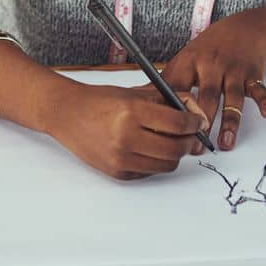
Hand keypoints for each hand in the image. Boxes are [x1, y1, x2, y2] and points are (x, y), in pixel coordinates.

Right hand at [48, 80, 208, 180]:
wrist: (67, 114)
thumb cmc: (99, 100)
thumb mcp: (134, 92)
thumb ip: (165, 100)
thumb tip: (193, 111)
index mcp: (132, 112)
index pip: (177, 123)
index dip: (194, 123)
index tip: (198, 122)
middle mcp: (127, 137)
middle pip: (176, 148)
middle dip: (189, 141)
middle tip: (191, 134)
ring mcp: (121, 158)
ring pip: (167, 164)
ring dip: (175, 154)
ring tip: (172, 142)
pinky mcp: (117, 173)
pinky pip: (150, 172)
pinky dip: (156, 162)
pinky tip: (151, 149)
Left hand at [160, 12, 265, 152]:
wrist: (244, 28)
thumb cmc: (209, 49)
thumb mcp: (185, 59)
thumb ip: (166, 82)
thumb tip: (137, 102)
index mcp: (189, 63)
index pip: (177, 89)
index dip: (172, 112)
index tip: (167, 134)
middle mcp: (211, 65)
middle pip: (205, 96)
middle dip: (201, 122)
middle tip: (195, 147)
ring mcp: (233, 70)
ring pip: (231, 97)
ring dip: (229, 121)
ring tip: (225, 144)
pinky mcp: (253, 74)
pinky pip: (259, 89)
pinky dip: (264, 101)